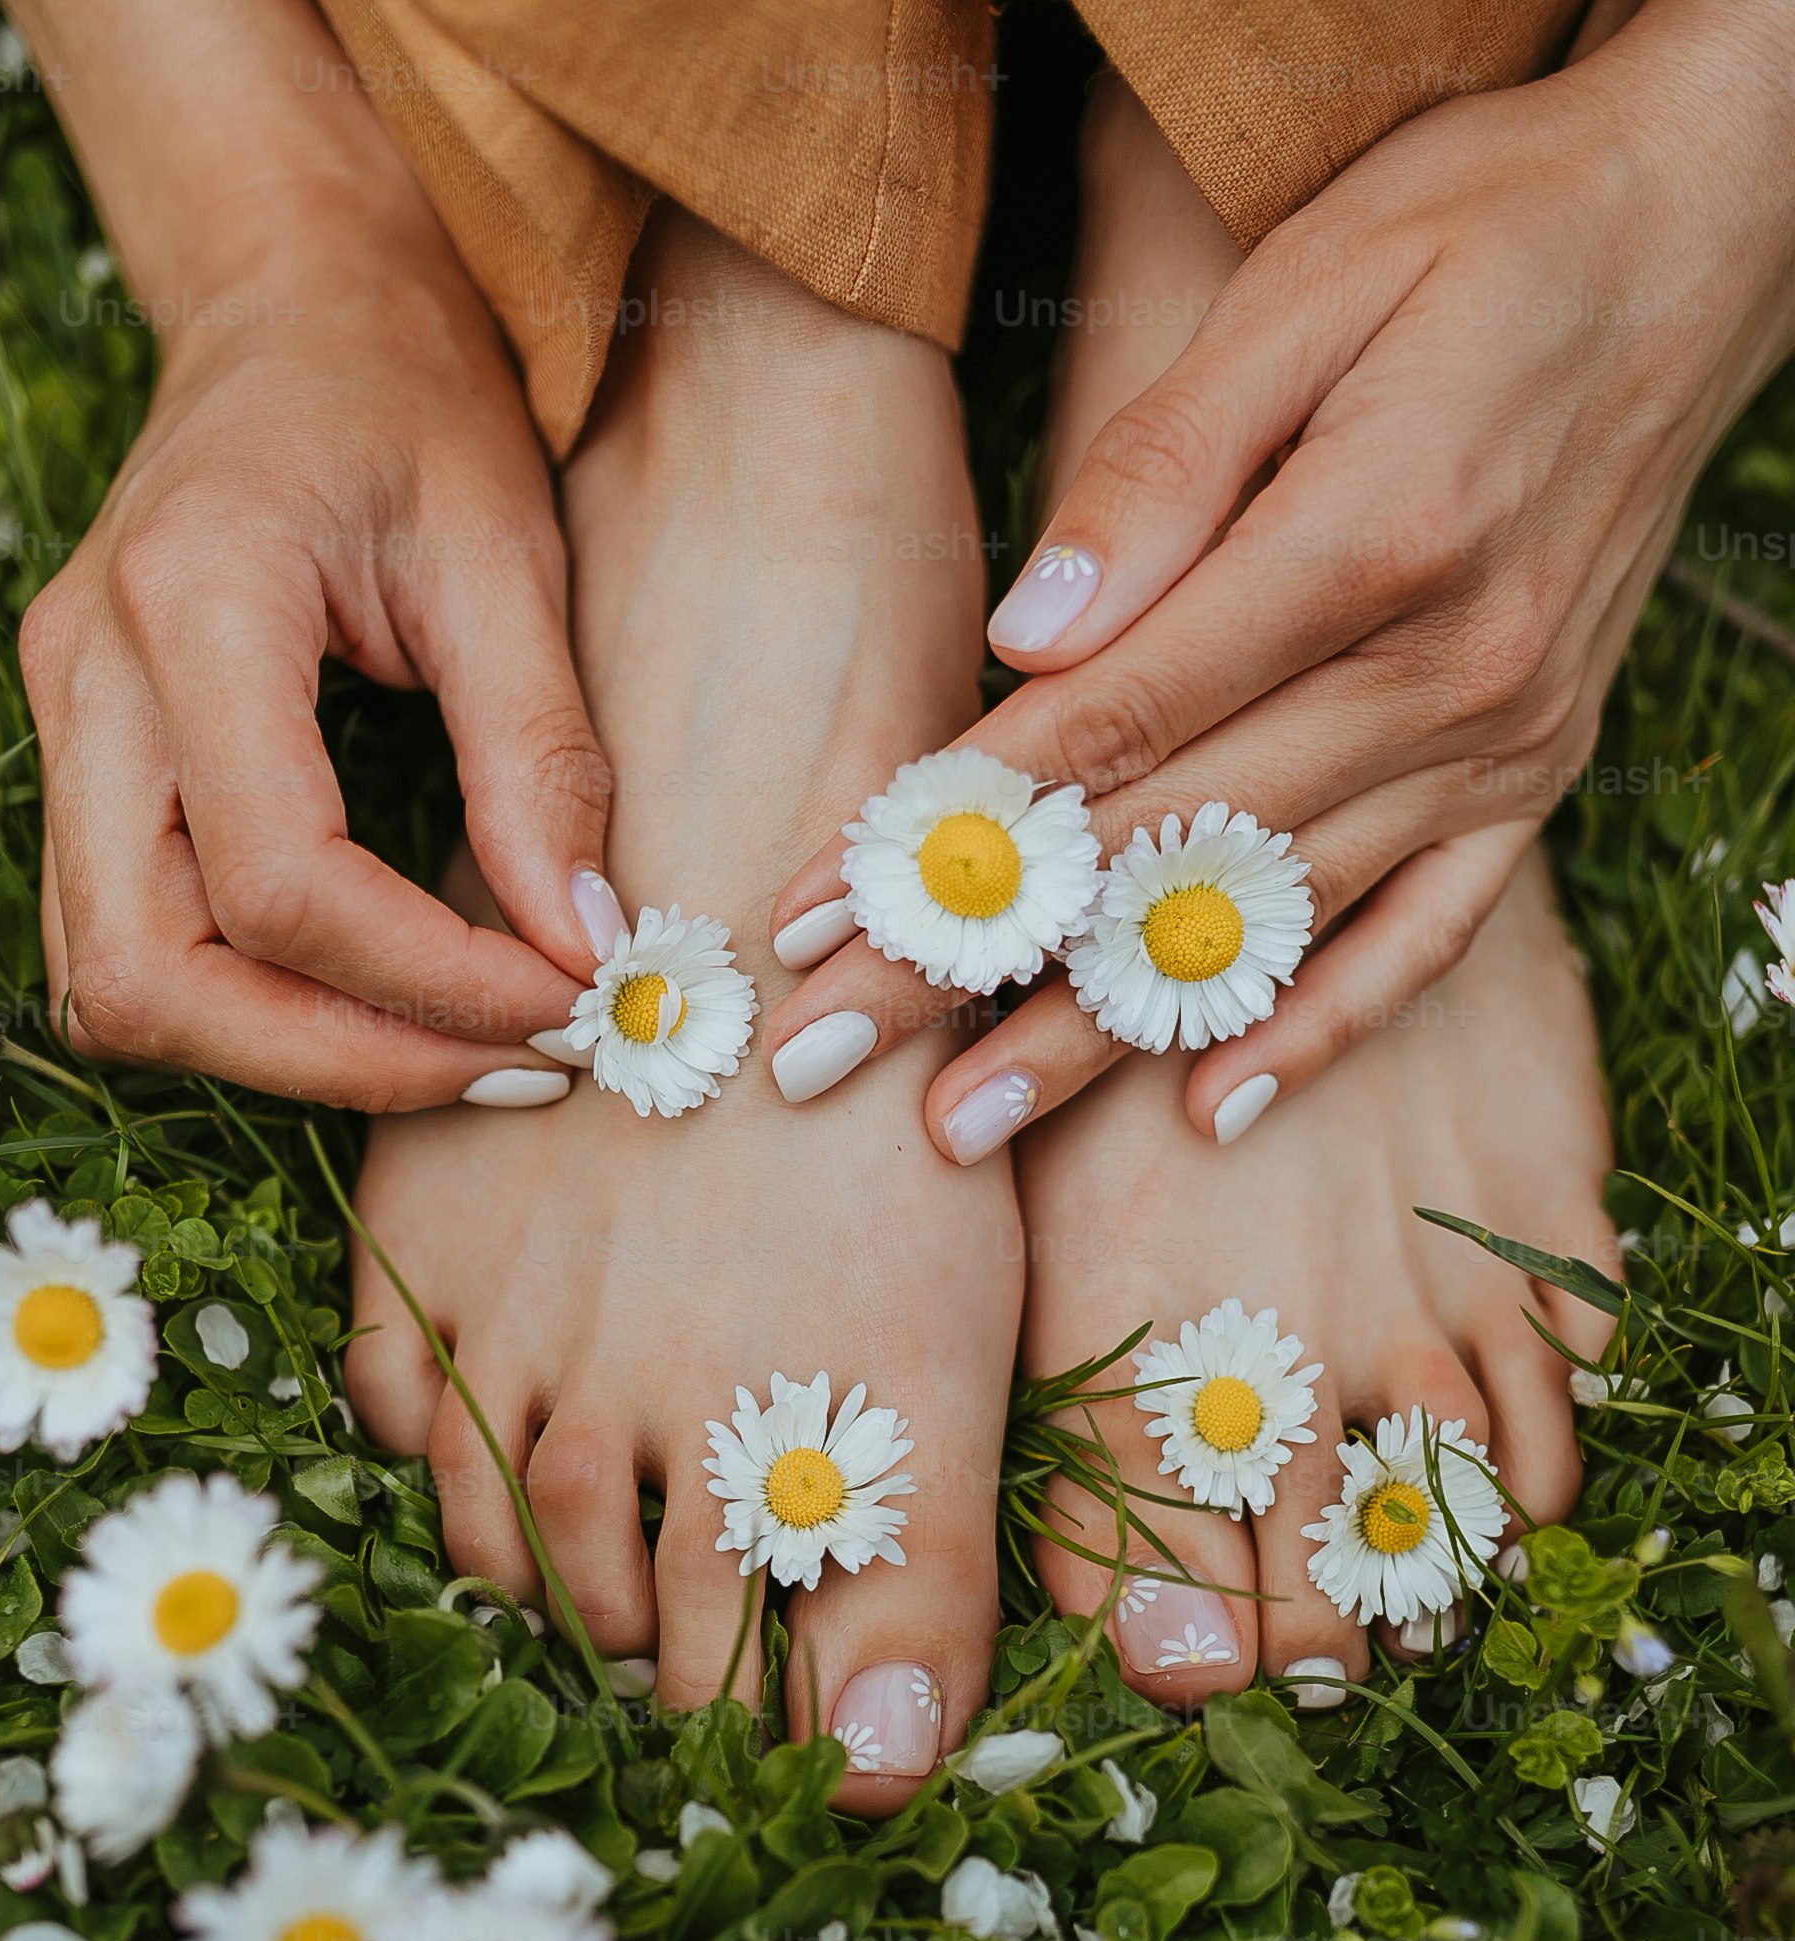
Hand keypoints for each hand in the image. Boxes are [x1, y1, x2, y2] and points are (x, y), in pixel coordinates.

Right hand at [18, 0, 612, 1106]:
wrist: (296, 302)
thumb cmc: (408, 396)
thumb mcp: (508, 552)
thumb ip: (542, 758)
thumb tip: (582, 950)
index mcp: (191, 600)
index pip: (280, 883)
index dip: (424, 983)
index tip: (565, 1005)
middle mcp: (87, 677)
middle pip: (151, 974)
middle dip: (336, 1061)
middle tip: (507, 1067)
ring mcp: (60, 725)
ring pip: (115, 989)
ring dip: (284, 1057)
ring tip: (453, 1054)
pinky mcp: (77, 762)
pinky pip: (128, 949)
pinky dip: (246, 1012)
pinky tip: (377, 1007)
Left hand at [765, 0, 1794, 1152]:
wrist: (1704, 236)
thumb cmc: (1482, 228)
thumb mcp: (1306, 280)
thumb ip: (1159, 469)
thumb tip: (1027, 640)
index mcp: (1372, 539)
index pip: (1118, 723)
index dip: (957, 827)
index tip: (821, 914)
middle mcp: (1446, 671)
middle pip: (1159, 847)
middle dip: (974, 964)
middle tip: (824, 1059)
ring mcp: (1499, 743)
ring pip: (1262, 922)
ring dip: (1099, 1036)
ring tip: (962, 1126)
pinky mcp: (1534, 777)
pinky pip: (1420, 938)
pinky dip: (1318, 1029)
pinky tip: (1212, 1110)